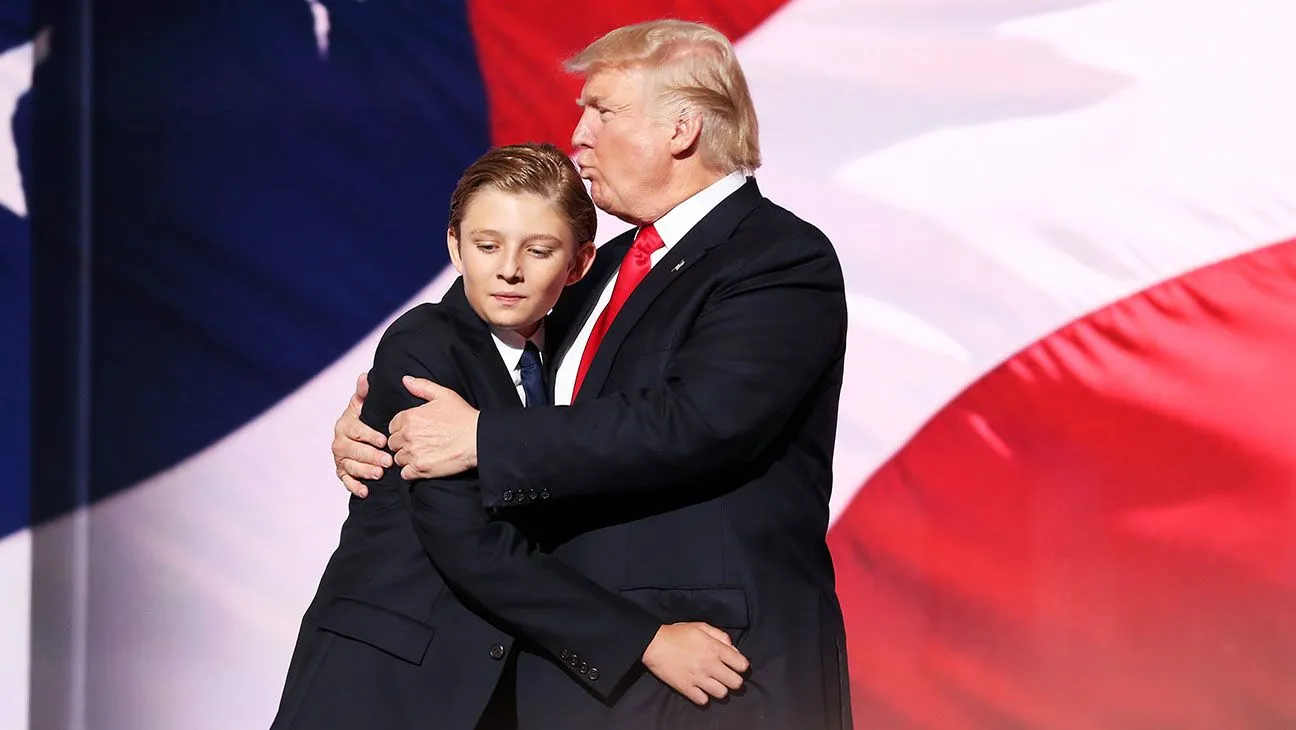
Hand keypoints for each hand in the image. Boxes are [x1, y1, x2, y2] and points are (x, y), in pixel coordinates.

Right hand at [332, 372, 391, 497]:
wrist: (362, 435)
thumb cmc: (367, 417)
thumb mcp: (365, 404)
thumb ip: (364, 392)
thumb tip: (365, 377)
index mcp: (345, 424)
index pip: (355, 430)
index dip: (369, 436)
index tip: (383, 440)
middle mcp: (339, 441)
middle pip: (352, 451)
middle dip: (370, 456)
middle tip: (387, 461)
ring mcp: (340, 458)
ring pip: (349, 466)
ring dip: (364, 471)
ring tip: (379, 474)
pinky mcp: (342, 471)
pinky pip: (345, 481)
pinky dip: (354, 487)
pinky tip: (365, 491)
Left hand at [389, 377, 479, 479]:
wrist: (477, 439)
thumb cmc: (463, 417)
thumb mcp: (444, 395)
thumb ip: (422, 386)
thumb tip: (406, 380)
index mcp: (410, 417)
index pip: (392, 426)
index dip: (402, 428)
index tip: (413, 431)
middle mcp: (408, 436)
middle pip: (393, 443)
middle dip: (402, 443)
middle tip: (417, 443)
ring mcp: (413, 453)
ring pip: (398, 458)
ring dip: (406, 458)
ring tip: (421, 454)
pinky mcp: (420, 469)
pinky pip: (405, 474)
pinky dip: (411, 472)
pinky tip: (422, 465)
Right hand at [641, 622, 749, 705]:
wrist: (654, 644)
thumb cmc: (678, 633)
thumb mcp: (701, 627)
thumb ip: (720, 636)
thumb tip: (733, 649)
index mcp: (715, 649)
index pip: (742, 665)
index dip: (741, 666)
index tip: (736, 665)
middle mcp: (710, 665)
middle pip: (736, 683)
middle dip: (734, 680)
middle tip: (727, 676)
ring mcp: (698, 678)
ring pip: (722, 694)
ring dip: (720, 689)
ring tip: (714, 683)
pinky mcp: (686, 688)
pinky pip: (703, 701)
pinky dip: (704, 696)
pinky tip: (700, 689)